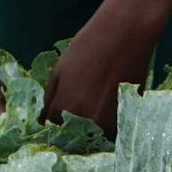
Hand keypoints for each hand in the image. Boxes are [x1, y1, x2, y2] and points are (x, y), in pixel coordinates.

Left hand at [42, 8, 157, 136]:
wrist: (125, 32)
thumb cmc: (89, 45)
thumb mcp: (60, 70)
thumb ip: (50, 98)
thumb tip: (44, 121)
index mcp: (63, 108)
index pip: (53, 130)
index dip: (56, 124)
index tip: (61, 118)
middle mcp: (83, 121)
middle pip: (73, 139)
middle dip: (73, 132)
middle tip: (81, 111)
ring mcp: (107, 121)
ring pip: (95, 137)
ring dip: (93, 130)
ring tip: (97, 108)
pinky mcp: (127, 116)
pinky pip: (114, 132)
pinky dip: (111, 125)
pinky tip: (111, 106)